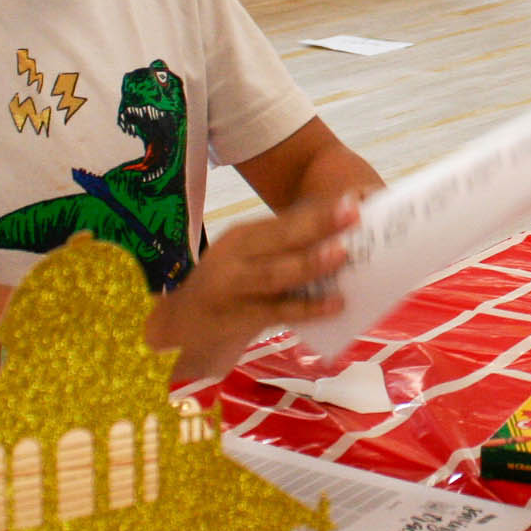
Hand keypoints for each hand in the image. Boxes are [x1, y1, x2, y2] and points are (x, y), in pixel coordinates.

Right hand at [148, 193, 360, 379]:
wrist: (177, 331)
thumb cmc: (225, 295)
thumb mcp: (247, 266)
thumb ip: (282, 256)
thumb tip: (338, 245)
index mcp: (241, 239)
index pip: (284, 221)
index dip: (319, 211)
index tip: (351, 199)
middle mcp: (234, 257)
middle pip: (281, 238)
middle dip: (318, 224)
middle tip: (354, 212)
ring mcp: (232, 287)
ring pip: (276, 272)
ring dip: (310, 262)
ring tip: (342, 254)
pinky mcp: (235, 318)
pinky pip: (277, 311)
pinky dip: (307, 307)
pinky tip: (334, 304)